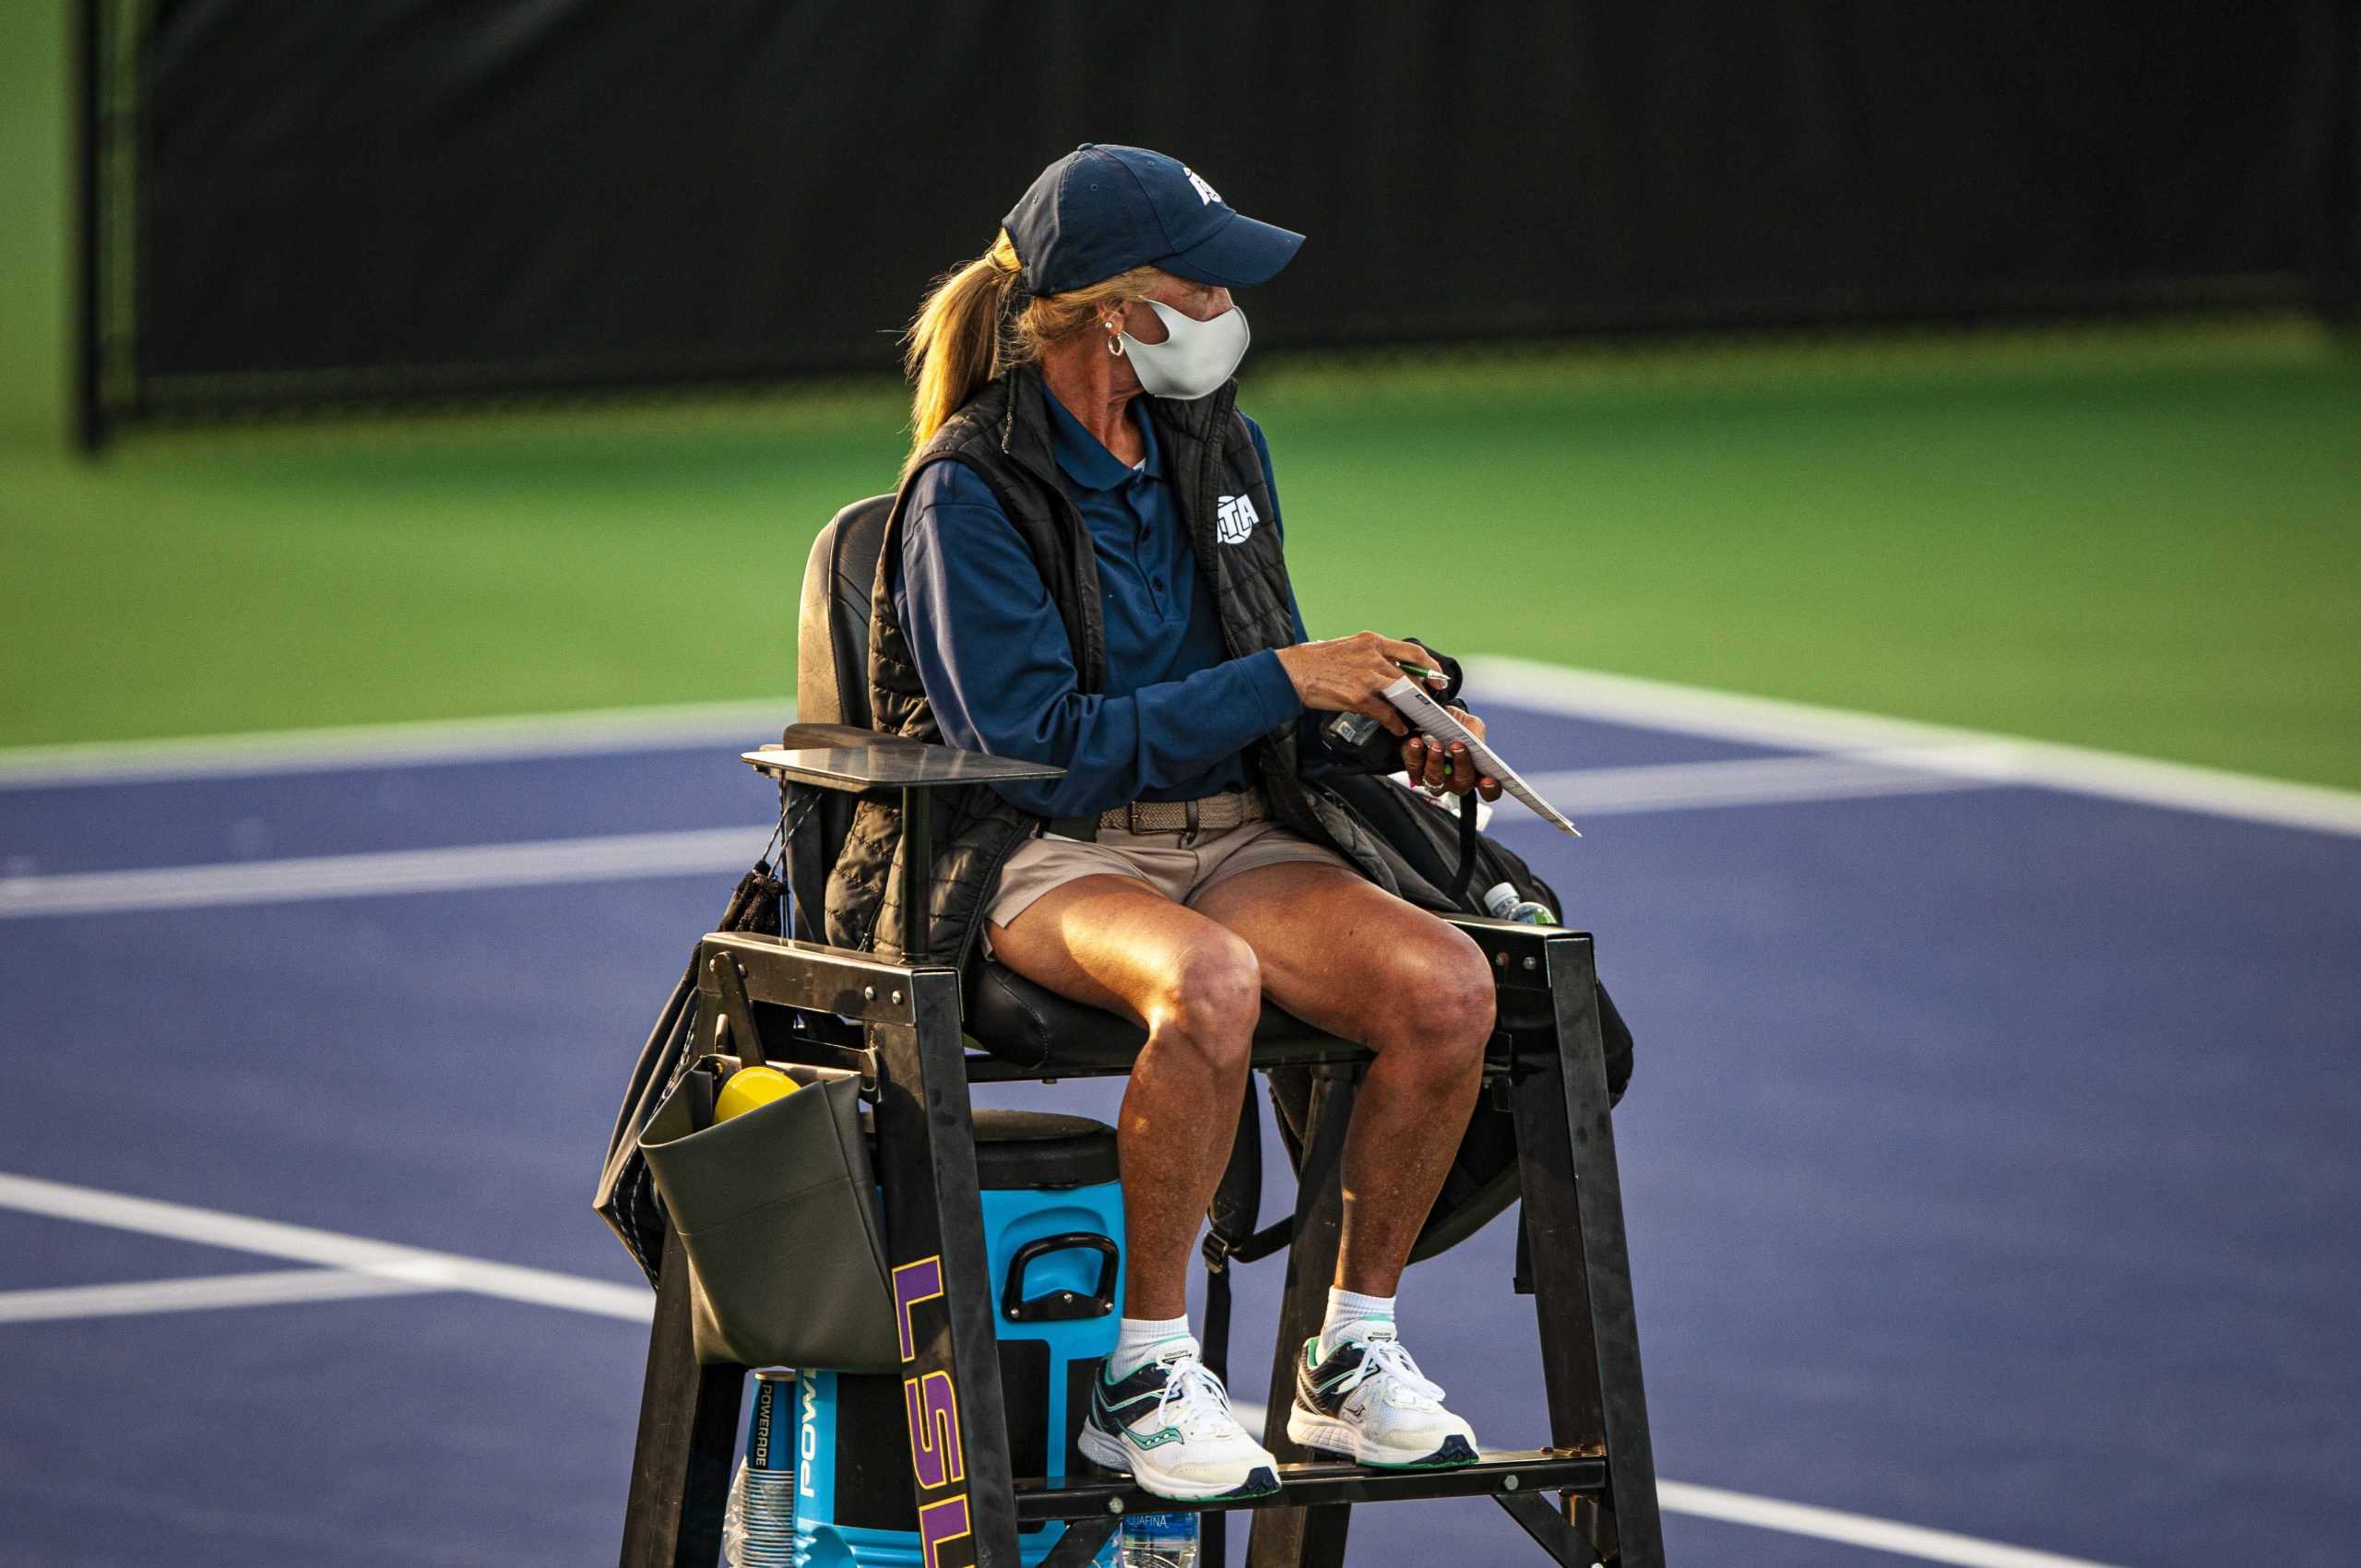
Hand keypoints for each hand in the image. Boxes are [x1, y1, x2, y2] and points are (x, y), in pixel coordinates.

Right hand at [1274, 631, 1447, 735]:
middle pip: (1411, 674)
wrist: (1292, 672)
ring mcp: (1367, 677)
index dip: (1430, 666)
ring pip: (1402, 692)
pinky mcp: (1358, 697)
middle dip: (1424, 690)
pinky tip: (1397, 727)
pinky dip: (1394, 722)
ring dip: (1413, 706)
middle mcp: (1372, 656)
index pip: (1412, 651)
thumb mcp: (1348, 647)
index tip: (1438, 676)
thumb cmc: (1316, 660)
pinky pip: (1385, 712)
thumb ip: (1371, 655)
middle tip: (1431, 701)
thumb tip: (1389, 668)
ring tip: (1418, 715)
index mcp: (1372, 641)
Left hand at [1404, 707, 1501, 800]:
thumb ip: (1476, 733)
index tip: (1488, 779)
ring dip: (1436, 762)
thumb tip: (1473, 742)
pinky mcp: (1415, 772)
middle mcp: (1456, 782)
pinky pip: (1414, 769)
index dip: (1490, 789)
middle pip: (1462, 784)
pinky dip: (1415, 755)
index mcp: (1477, 772)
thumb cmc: (1456, 725)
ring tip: (1436, 744)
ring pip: (1436, 780)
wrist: (1431, 717)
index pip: (1489, 791)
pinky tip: (1416, 742)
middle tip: (1457, 745)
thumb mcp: (1470, 724)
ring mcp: (1436, 780)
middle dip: (1461, 764)